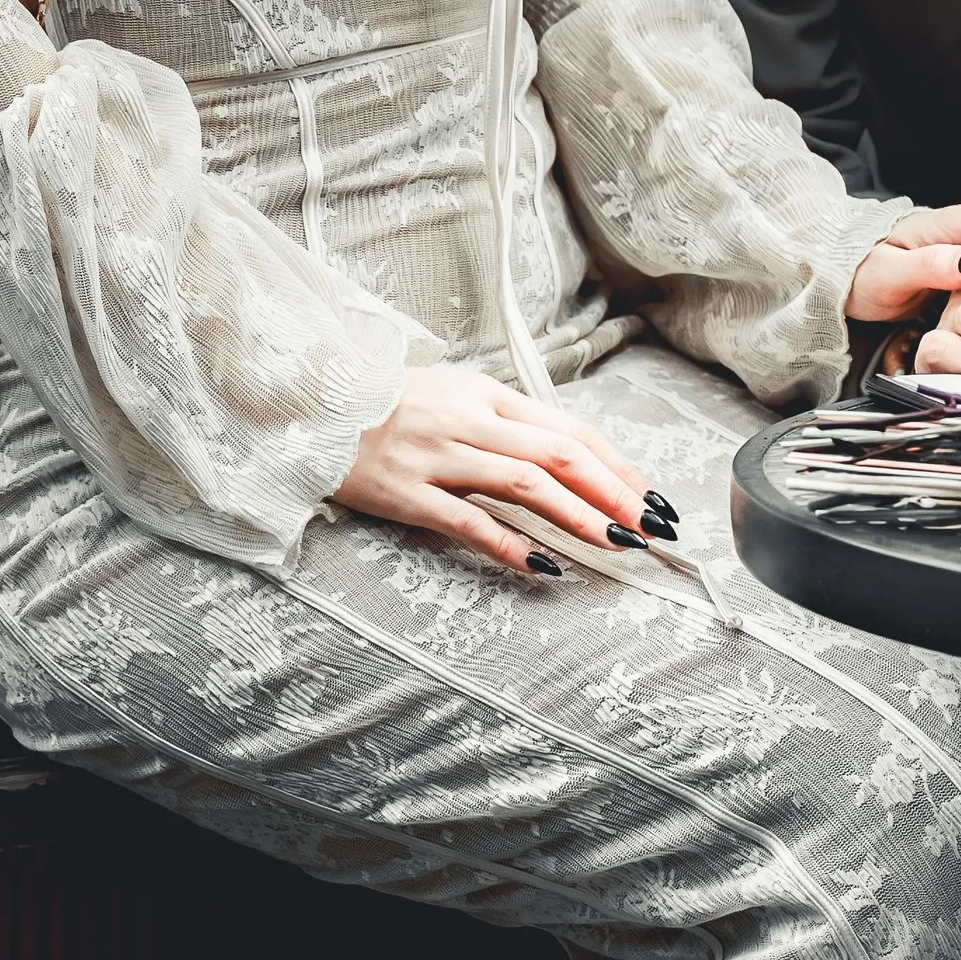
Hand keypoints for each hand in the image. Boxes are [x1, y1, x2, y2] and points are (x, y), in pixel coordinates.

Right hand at [333, 365, 657, 572]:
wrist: (311, 402)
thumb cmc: (387, 403)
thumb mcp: (454, 393)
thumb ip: (504, 420)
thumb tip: (567, 454)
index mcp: (486, 394)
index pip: (568, 430)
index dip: (616, 464)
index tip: (649, 496)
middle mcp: (468, 420)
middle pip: (558, 455)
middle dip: (614, 493)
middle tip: (649, 526)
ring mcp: (437, 456)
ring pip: (524, 484)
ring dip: (578, 516)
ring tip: (615, 543)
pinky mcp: (406, 493)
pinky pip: (467, 521)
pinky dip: (509, 545)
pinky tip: (543, 566)